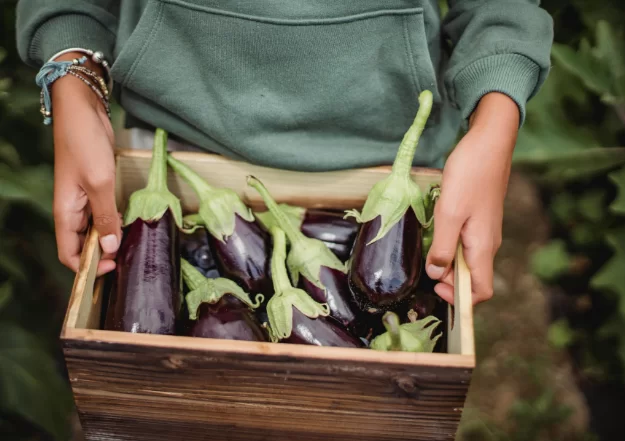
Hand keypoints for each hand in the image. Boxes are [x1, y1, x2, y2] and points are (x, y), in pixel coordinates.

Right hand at [52, 53, 120, 275]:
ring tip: (132, 248)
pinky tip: (131, 226)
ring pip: (95, 231)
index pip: (69, 254)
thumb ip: (105, 217)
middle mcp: (72, 210)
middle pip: (83, 246)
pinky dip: (115, 223)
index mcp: (65, 213)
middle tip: (127, 261)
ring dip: (110, 240)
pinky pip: (104, 214)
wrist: (83, 109)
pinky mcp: (97, 188)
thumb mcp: (99, 182)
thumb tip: (108, 248)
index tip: (111, 269)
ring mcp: (85, 199)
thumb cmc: (85, 143)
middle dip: (101, 257)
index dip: (88, 267)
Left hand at [425, 92, 519, 303]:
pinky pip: (464, 242)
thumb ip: (442, 247)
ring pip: (465, 259)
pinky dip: (449, 244)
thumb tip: (436, 273)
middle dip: (448, 279)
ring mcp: (484, 230)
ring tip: (426, 247)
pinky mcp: (478, 218)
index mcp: (483, 247)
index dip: (460, 298)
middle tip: (424, 265)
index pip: (481, 291)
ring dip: (446, 260)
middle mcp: (487, 243)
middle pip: (471, 277)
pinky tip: (435, 231)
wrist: (489, 142)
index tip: (436, 288)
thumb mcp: (449, 213)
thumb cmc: (470, 175)